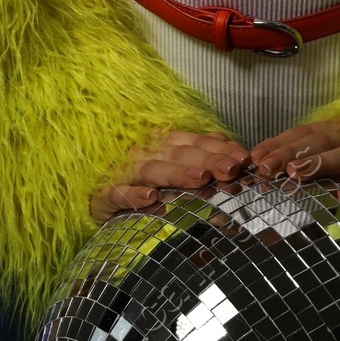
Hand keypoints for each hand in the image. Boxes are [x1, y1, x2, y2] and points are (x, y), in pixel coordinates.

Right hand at [89, 128, 250, 221]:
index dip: (219, 149)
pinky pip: (117, 193)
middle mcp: (143, 152)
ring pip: (151, 170)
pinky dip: (133, 195)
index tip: (243, 159)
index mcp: (162, 144)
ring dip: (175, 174)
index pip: (195, 142)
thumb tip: (234, 155)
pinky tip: (149, 198)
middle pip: (178, 154)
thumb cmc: (140, 180)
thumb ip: (201, 157)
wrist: (96, 196)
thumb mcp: (171, 166)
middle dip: (206, 160)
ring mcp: (122, 172)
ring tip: (199, 180)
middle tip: (230, 169)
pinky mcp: (104, 195)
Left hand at [246, 119, 339, 194]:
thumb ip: (311, 161)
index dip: (277, 144)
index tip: (254, 158)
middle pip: (317, 142)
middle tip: (266, 168)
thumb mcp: (339, 153)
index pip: (301, 134)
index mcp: (335, 130)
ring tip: (298, 173)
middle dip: (290, 154)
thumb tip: (273, 170)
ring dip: (321, 163)